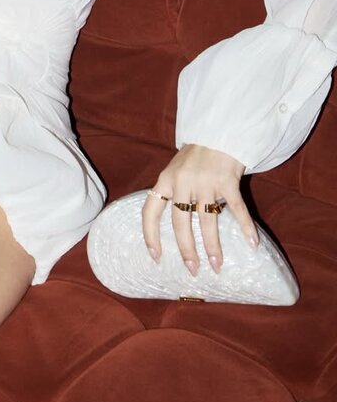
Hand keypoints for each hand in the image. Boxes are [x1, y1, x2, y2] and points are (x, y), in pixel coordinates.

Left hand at [141, 144, 255, 275]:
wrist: (218, 131)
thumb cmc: (195, 156)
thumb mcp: (175, 170)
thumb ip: (172, 193)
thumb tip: (172, 228)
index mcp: (165, 180)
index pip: (150, 211)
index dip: (150, 236)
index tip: (156, 257)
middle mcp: (182, 182)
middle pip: (180, 222)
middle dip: (186, 250)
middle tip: (193, 270)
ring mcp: (205, 181)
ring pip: (207, 221)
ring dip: (213, 246)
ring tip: (217, 266)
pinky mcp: (227, 180)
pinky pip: (237, 209)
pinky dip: (246, 227)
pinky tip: (252, 244)